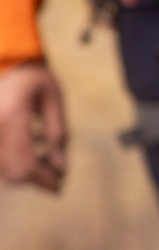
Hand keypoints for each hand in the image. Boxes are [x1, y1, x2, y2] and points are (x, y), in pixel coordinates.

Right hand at [0, 61, 66, 191]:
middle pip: (11, 172)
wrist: (4, 64)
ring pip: (1, 170)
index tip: (60, 185)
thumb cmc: (32, 78)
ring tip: (46, 161)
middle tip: (57, 175)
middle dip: (35, 180)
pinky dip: (13, 164)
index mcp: (11, 117)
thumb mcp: (53, 100)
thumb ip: (57, 134)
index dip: (44, 180)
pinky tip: (32, 154)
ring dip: (24, 173)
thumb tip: (61, 168)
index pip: (26, 164)